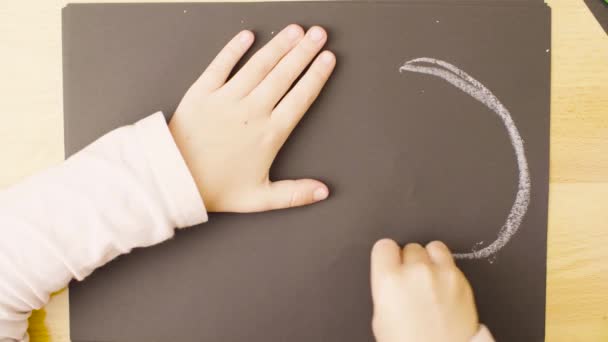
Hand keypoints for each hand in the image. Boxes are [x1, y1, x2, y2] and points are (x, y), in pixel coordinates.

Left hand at [169, 25, 334, 211]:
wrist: (174, 180)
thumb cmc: (215, 189)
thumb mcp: (260, 198)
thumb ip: (295, 194)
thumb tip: (323, 191)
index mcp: (269, 134)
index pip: (300, 98)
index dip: (316, 76)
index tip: (328, 59)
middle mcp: (251, 111)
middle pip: (284, 75)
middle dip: (304, 52)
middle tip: (319, 34)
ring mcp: (226, 99)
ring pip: (258, 66)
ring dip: (278, 45)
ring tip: (295, 30)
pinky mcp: (202, 92)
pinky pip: (220, 65)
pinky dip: (234, 49)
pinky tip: (247, 35)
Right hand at [370, 240, 478, 341]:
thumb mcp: (381, 317)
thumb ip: (386, 287)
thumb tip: (391, 277)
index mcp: (389, 280)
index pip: (384, 246)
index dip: (386, 256)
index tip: (389, 263)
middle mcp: (415, 271)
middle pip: (410, 247)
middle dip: (409, 261)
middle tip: (411, 281)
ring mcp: (441, 273)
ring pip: (433, 247)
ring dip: (430, 259)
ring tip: (429, 278)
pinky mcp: (461, 280)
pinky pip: (451, 262)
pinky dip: (447, 271)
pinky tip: (443, 288)